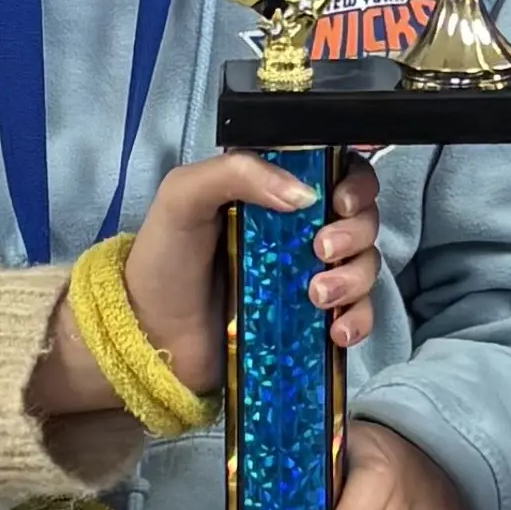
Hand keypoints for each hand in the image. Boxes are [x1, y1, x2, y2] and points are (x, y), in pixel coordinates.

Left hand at [29, 153, 379, 419]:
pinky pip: (355, 315)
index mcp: (274, 192)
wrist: (146, 336)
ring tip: (316, 296)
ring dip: (354, 278)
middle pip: (361, 220)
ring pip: (364, 267)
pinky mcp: (309, 323)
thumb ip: (238, 173)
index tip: (340, 202)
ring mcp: (307, 279)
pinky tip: (336, 331)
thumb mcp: (184, 196)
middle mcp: (298, 232)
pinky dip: (358, 320)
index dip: (355, 184)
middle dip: (354, 233)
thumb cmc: (161, 260)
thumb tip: (305, 194)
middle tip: (320, 250)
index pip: (338, 173)